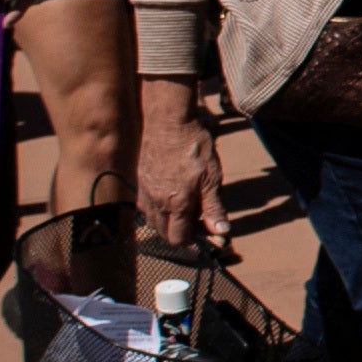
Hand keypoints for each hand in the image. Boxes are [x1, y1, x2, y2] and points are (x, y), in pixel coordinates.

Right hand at [133, 81, 226, 248]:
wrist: (170, 122)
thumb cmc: (195, 147)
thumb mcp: (212, 178)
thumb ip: (214, 208)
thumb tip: (221, 232)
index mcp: (176, 204)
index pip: (179, 238)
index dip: (194, 239)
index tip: (205, 230)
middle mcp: (156, 202)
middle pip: (164, 233)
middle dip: (180, 233)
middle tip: (197, 220)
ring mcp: (145, 191)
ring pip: (152, 221)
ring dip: (166, 222)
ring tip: (183, 210)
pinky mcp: (140, 180)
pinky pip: (144, 206)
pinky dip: (155, 209)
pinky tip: (168, 198)